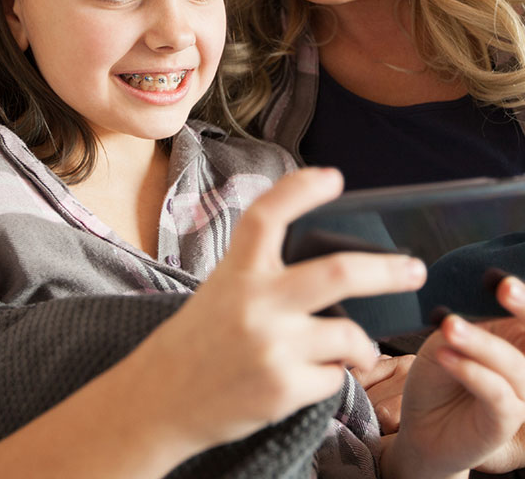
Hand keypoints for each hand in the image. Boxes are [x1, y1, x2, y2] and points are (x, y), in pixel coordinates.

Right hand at [131, 168, 427, 457]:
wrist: (161, 399)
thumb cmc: (199, 338)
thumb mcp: (222, 290)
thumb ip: (265, 274)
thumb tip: (333, 267)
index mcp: (236, 271)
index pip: (268, 215)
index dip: (300, 189)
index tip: (333, 177)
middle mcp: (255, 303)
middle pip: (338, 273)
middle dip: (387, 270)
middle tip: (414, 269)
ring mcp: (271, 347)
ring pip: (349, 335)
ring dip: (362, 344)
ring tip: (358, 349)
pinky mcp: (283, 389)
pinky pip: (335, 377)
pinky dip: (334, 375)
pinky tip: (311, 376)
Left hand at [382, 276, 524, 478]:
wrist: (421, 426)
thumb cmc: (438, 377)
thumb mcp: (448, 339)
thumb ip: (468, 321)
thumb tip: (478, 293)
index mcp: (512, 340)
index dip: (523, 298)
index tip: (504, 280)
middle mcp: (523, 367)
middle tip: (504, 287)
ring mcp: (519, 397)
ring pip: (515, 365)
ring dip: (483, 343)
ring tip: (450, 327)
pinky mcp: (504, 422)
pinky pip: (498, 394)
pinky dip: (472, 371)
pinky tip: (446, 356)